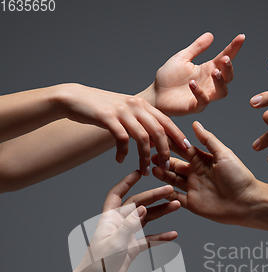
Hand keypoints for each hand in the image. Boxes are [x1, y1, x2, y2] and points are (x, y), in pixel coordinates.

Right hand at [56, 84, 188, 172]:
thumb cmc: (101, 109)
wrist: (75, 99)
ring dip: (145, 158)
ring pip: (143, 138)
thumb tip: (155, 140)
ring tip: (144, 172)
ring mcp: (122, 111)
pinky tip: (120, 160)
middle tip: (166, 169)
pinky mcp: (108, 117)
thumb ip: (141, 122)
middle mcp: (135, 106)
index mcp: (142, 105)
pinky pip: (122, 139)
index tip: (187, 151)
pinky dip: (123, 152)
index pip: (166, 121)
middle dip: (165, 152)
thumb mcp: (125, 112)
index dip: (178, 136)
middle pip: (159, 131)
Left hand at [73, 170, 179, 271]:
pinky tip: (173, 234)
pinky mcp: (132, 249)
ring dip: (161, 212)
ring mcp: (126, 236)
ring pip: (146, 219)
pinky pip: (149, 239)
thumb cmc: (98, 264)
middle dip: (154, 196)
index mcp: (109, 219)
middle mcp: (118, 224)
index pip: (117, 194)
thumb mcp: (114, 243)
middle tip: (170, 190)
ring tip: (176, 205)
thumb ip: (129, 225)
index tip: (140, 172)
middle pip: (137, 204)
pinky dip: (161, 236)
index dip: (127, 182)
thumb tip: (142, 207)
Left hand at [141, 33, 244, 115]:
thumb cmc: (167, 78)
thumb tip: (210, 35)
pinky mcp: (195, 106)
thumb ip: (196, 48)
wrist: (155, 94)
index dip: (234, 48)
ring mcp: (203, 95)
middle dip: (229, 68)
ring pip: (222, 92)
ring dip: (221, 82)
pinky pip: (203, 101)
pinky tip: (192, 83)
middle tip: (225, 60)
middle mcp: (208, 83)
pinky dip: (200, 92)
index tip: (241, 37)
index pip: (225, 58)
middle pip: (228, 77)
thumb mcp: (182, 58)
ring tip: (214, 72)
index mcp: (207, 70)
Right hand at [152, 121, 259, 225]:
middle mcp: (196, 173)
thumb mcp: (223, 155)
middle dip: (162, 159)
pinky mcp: (192, 203)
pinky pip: (175, 198)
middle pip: (174, 165)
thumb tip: (196, 124)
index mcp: (203, 160)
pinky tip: (158, 187)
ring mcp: (193, 188)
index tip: (158, 137)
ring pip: (172, 180)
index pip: (183, 150)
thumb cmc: (239, 177)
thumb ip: (208, 140)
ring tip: (152, 168)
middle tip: (149, 154)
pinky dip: (166, 194)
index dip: (171, 144)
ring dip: (162, 174)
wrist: (247, 203)